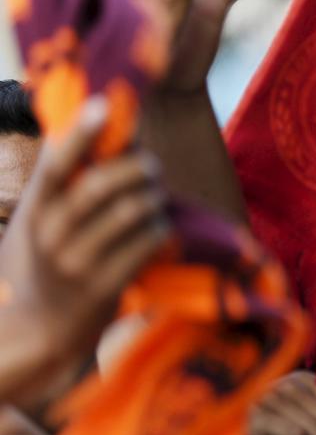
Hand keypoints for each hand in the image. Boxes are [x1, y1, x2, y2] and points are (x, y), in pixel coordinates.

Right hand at [0, 97, 167, 407]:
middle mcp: (51, 234)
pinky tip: (160, 229)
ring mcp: (77, 262)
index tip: (104, 105)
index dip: (82, 133)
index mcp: (35, 210)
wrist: (39, 329)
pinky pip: (147, 242)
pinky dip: (161, 228)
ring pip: (133, 211)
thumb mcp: (37, 218)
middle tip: (152, 168)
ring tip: (156, 198)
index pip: (56, 165)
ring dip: (155, 197)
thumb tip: (90, 116)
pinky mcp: (104, 286)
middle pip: (105, 185)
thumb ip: (59, 177)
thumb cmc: (47, 259)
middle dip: (139, 167)